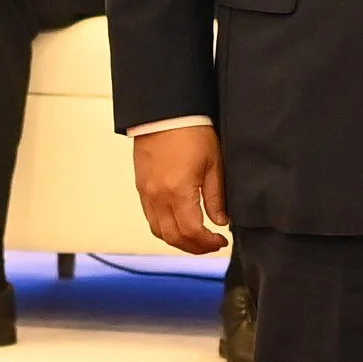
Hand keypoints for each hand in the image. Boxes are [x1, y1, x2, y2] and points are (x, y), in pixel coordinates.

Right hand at [133, 125, 228, 254]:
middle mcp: (158, 198)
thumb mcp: (214, 162)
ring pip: (159, 232)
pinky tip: (180, 225)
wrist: (166, 114)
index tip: (220, 242)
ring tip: (197, 240)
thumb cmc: (193, 132)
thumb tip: (221, 221)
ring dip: (178, 241)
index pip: (191, 231)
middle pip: (173, 237)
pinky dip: (165, 229)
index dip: (206, 243)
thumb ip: (217, 196)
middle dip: (194, 247)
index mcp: (177, 192)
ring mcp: (147, 195)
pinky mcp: (142, 189)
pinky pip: (151, 219)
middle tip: (211, 246)